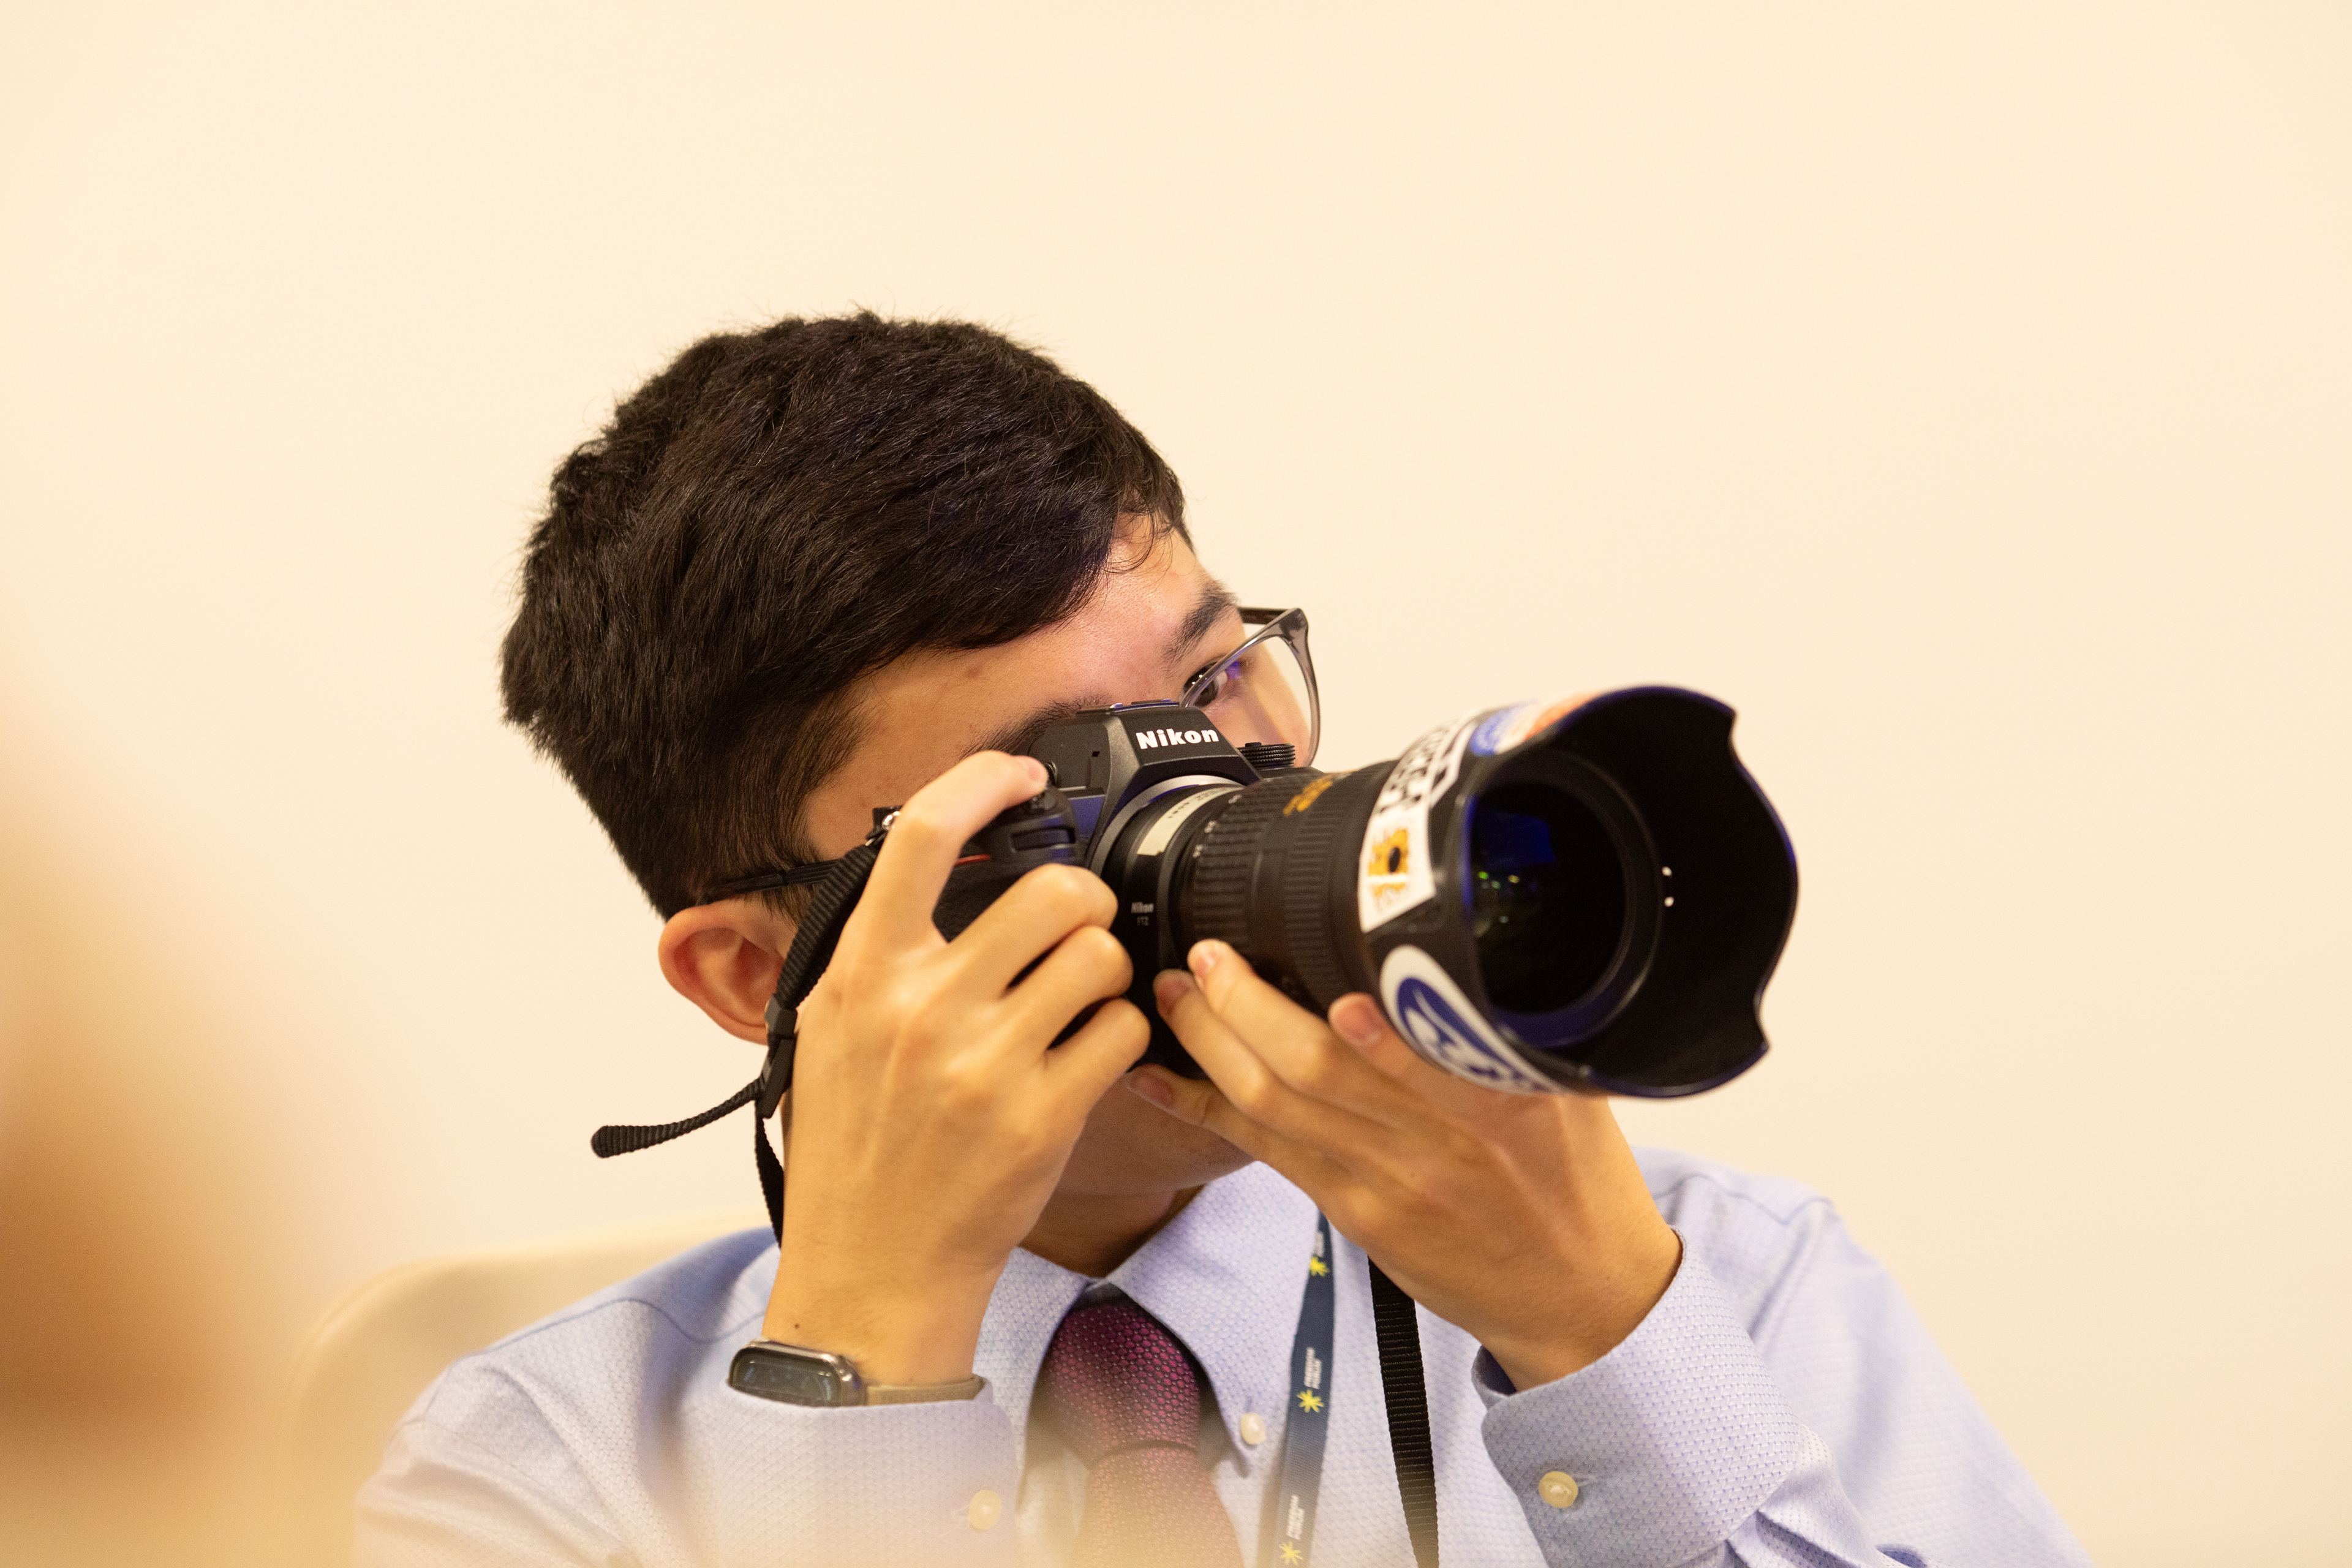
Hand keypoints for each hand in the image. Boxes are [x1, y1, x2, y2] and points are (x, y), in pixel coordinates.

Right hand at [762, 753, 1149, 1384]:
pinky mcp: (1039, 1119)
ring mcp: (981, 1064)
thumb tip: (927, 868)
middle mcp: (918, 1009)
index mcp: (862, 976)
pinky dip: (1123, 1036)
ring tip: (1082, 1003)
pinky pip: (1120, 1032)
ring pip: (1098, 955)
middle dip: (1084, 900)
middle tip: (1077, 928)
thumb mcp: (831, 1036)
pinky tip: (1094, 1057)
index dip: (980, 781)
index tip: (1018, 772)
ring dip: (1107, 972)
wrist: (871, 1272)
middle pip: (1051, 890)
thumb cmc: (856, 1156)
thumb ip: (879, 955)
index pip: (919, 835)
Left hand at [1137, 941, 1679, 1388]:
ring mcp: (1386, 1182)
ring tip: (1172, 996)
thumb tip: (1453, 943)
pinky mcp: (1353, 1214)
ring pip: (1274, 1106)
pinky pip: (1266, 1151)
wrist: (1578, 1294)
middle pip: (1314, 1068)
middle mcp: (1434, 1141)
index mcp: (1499, 1100)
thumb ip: (1506, 1025)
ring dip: (1209, 1045)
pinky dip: (1205, 1110)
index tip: (1296, 950)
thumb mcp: (1568, 1088)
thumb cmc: (1575, 1180)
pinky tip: (1161, 1079)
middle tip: (1203, 957)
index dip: (1349, 1010)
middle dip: (1242, 1007)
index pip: (1416, 1045)